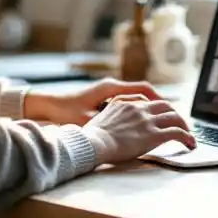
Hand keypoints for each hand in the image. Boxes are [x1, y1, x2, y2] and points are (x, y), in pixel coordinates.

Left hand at [23, 78, 163, 126]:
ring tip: (159, 122)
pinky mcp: (102, 100)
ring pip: (134, 98)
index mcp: (110, 88)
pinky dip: (135, 112)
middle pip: (142, 92)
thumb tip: (128, 129)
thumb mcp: (88, 119)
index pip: (142, 88)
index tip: (169, 109)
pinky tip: (138, 125)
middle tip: (171, 117)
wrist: (47, 105)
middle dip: (157, 104)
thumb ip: (108, 122)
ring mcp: (106, 93)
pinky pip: (125, 103)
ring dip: (147, 108)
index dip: (158, 99)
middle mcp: (110, 87)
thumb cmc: (65, 110)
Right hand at [82, 94, 195, 165]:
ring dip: (185, 127)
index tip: (164, 116)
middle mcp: (140, 109)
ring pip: (175, 118)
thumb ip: (112, 114)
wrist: (94, 143)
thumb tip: (115, 121)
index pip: (150, 101)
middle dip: (175, 115)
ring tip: (189, 136)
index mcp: (126, 103)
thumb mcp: (100, 116)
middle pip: (166, 106)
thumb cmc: (93, 136)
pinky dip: (187, 138)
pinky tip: (190, 144)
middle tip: (180, 125)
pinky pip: (177, 133)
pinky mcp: (154, 135)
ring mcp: (148, 121)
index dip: (160, 109)